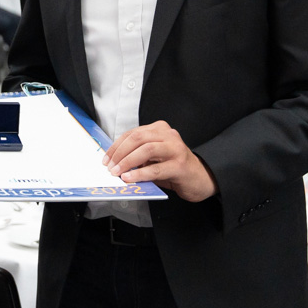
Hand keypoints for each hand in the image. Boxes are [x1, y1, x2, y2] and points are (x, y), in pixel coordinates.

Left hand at [102, 121, 217, 201]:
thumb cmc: (174, 168)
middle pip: (138, 138)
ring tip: (118, 172)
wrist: (201, 178)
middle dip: (120, 152)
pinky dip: (140, 173)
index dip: (117, 146)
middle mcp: (168, 135)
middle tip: (110, 166)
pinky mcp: (180, 165)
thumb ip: (138, 155)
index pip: (133, 133)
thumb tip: (115, 161)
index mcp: (159, 129)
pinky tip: (130, 178)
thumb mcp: (154, 157)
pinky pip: (156, 168)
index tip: (106, 158)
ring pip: (146, 150)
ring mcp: (176, 148)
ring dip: (128, 162)